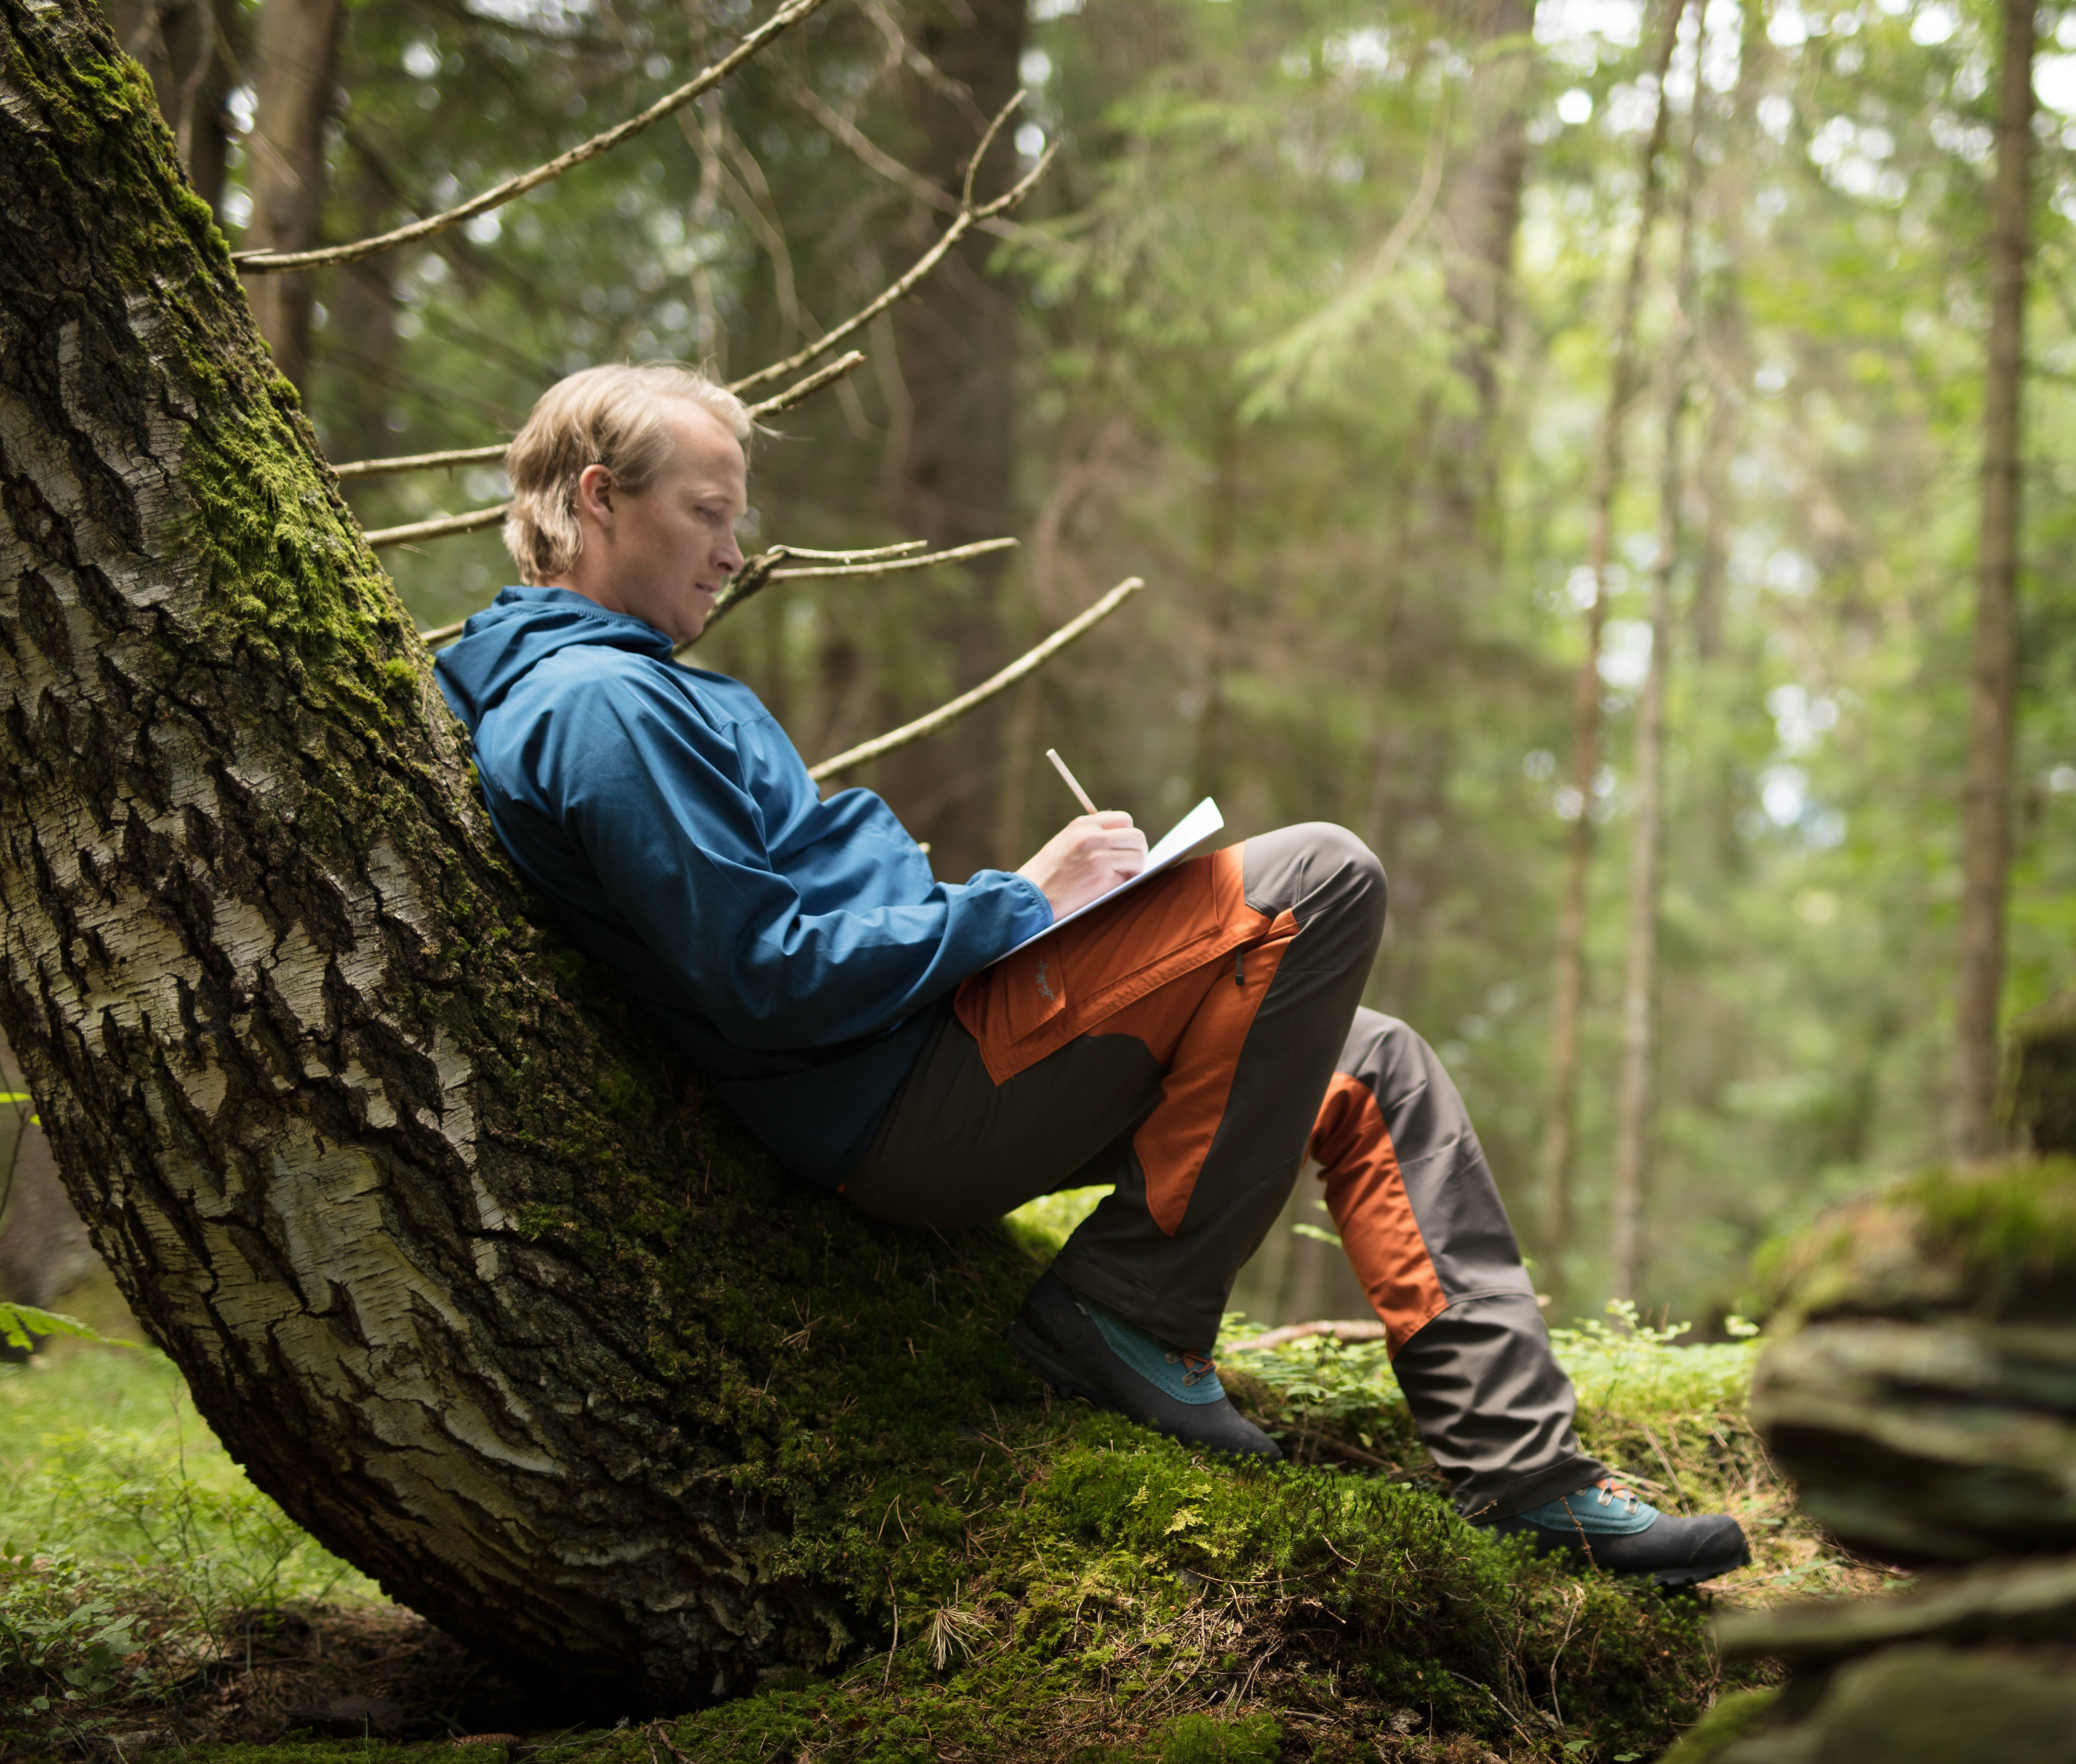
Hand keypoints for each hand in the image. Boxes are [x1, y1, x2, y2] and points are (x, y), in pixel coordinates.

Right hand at [1017, 812, 1148, 919]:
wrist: (1027, 897)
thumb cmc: (1046, 876)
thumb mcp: (1065, 844)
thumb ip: (1090, 837)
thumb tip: (1122, 842)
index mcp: (1082, 824)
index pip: (1124, 819)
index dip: (1127, 836)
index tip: (1122, 851)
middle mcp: (1092, 835)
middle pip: (1136, 836)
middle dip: (1137, 853)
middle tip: (1129, 868)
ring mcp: (1098, 854)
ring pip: (1139, 854)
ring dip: (1135, 868)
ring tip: (1121, 879)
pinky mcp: (1102, 875)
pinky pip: (1130, 875)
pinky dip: (1126, 883)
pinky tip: (1110, 889)